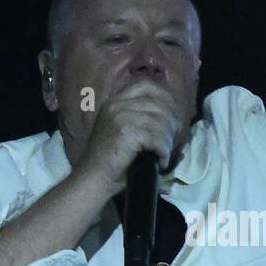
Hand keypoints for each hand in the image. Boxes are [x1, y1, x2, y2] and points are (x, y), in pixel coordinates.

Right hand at [77, 79, 181, 195]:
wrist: (93, 179)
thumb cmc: (109, 160)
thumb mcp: (120, 131)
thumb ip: (137, 117)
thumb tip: (169, 116)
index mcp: (115, 102)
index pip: (147, 86)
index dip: (165, 98)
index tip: (173, 116)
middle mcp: (117, 105)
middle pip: (158, 104)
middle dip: (170, 124)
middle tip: (172, 141)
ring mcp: (122, 117)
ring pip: (161, 122)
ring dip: (168, 141)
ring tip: (164, 155)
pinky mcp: (128, 132)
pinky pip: (158, 138)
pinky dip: (164, 152)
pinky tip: (161, 162)